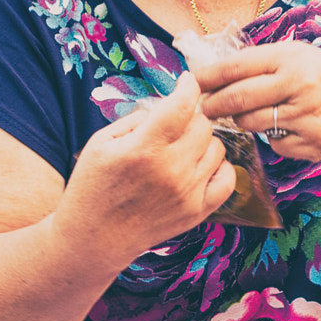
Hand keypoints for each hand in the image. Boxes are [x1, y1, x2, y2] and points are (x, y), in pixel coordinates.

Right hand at [60, 72, 232, 264]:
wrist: (93, 239)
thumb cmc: (92, 186)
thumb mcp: (100, 143)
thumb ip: (136, 119)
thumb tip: (167, 105)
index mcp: (144, 149)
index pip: (182, 105)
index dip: (188, 86)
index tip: (186, 81)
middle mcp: (171, 170)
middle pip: (203, 125)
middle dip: (191, 117)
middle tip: (175, 123)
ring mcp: (187, 193)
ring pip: (217, 148)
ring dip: (202, 142)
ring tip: (182, 148)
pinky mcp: (197, 212)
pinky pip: (227, 179)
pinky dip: (219, 167)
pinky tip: (200, 166)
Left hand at [193, 41, 320, 163]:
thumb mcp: (295, 55)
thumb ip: (258, 61)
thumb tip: (211, 73)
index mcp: (290, 58)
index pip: (236, 67)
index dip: (208, 77)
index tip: (192, 82)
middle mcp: (299, 85)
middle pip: (238, 99)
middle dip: (212, 104)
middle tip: (201, 108)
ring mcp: (306, 116)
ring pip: (251, 124)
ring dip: (239, 121)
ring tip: (242, 115)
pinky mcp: (312, 143)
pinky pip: (273, 144)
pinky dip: (270, 138)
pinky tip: (282, 127)